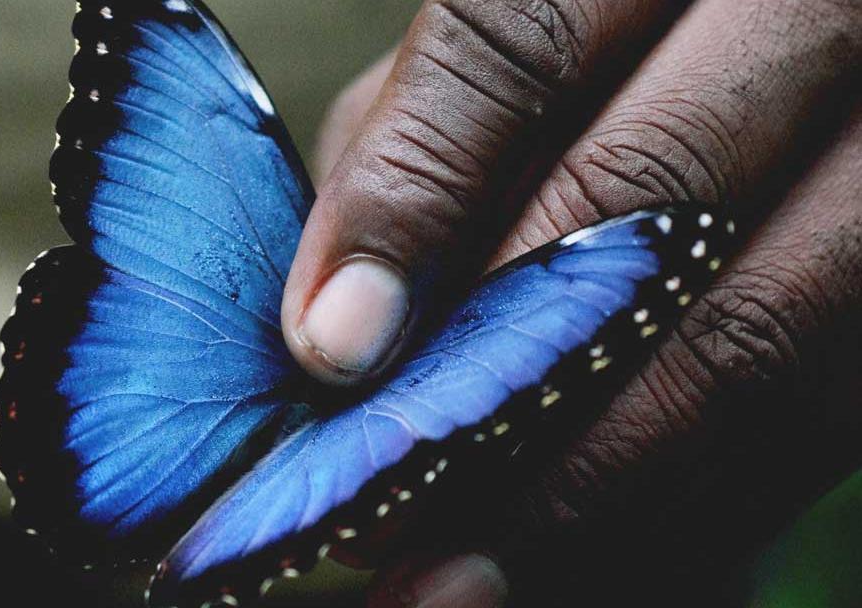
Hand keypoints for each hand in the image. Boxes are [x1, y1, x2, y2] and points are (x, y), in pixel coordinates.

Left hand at [281, 1, 861, 604]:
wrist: (791, 37)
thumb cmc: (609, 50)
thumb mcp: (514, 50)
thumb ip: (424, 144)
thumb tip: (340, 330)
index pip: (515, 47)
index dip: (411, 199)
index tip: (333, 348)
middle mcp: (807, 18)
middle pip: (644, 204)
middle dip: (504, 383)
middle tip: (390, 516)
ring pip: (758, 332)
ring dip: (597, 481)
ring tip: (467, 572)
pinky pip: (825, 411)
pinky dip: (701, 504)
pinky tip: (596, 555)